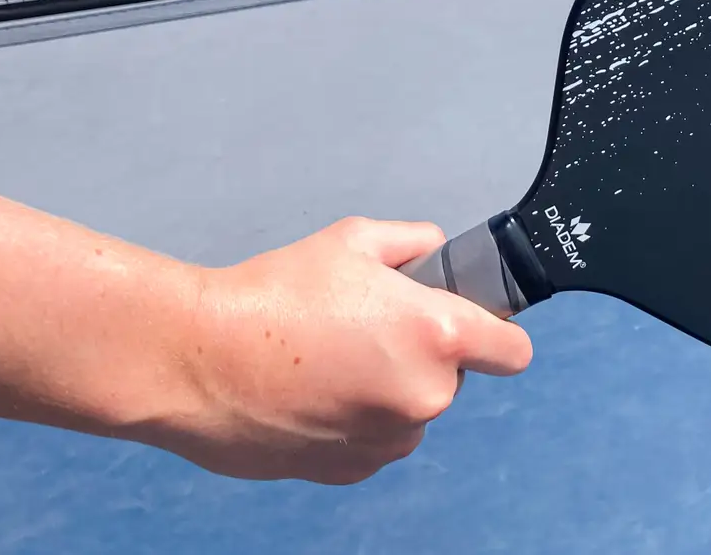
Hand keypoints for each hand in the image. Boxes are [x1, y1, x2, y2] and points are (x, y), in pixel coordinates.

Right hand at [152, 218, 532, 484]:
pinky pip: (375, 440)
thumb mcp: (352, 240)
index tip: (471, 325)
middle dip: (421, 354)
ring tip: (328, 361)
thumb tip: (434, 252)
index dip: (495, 335)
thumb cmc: (274, 293)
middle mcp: (425, 395)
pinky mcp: (352, 471)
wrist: (198, 360)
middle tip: (364, 327)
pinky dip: (356, 422)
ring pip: (411, 410)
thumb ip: (412, 244)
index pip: (512, 351)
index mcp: (437, 336)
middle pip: (452, 376)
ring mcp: (389, 440)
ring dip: (388, 391)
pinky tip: (311, 394)